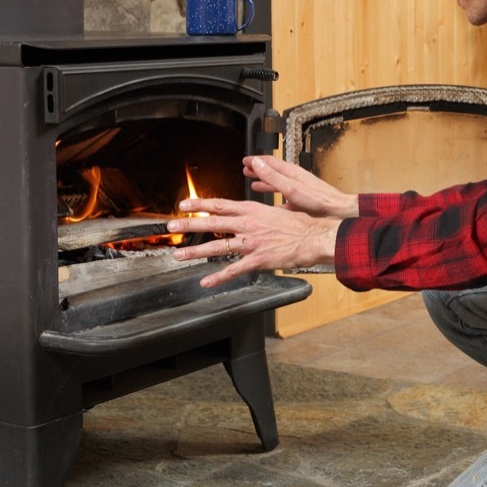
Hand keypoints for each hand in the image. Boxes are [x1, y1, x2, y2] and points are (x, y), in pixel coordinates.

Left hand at [167, 196, 339, 287]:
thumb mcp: (279, 210)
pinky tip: (206, 282)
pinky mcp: (258, 260)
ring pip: (217, 247)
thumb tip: (252, 210)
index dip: (200, 205)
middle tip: (170, 226)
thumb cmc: (302, 224)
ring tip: (179, 255)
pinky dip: (218, 277)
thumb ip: (261, 211)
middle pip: (212, 223)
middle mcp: (248, 224)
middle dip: (188, 225)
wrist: (316, 236)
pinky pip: (233, 270)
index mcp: (253, 210)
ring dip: (195, 251)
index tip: (184, 204)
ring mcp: (251, 243)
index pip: (220, 205)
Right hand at [241, 156, 358, 218]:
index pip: (269, 162)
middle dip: (259, 170)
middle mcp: (295, 178)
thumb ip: (273, 177)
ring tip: (254, 184)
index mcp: (291, 173)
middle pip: (272, 171)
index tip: (244, 160)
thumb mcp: (291, 188)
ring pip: (278, 184)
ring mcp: (299, 189)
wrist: (338, 212)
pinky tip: (271, 206)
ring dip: (265, 183)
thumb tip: (257, 163)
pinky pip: (284, 198)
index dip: (255, 161)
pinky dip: (275, 199)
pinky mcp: (302, 200)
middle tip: (246, 170)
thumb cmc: (319, 201)